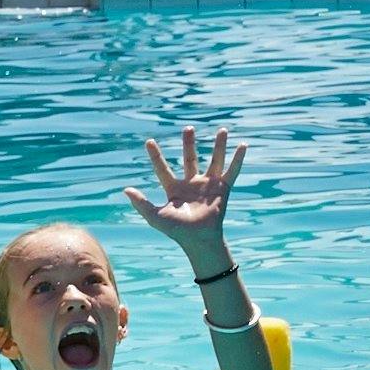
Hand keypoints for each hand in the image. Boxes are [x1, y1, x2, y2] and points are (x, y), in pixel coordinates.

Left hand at [126, 124, 246, 264]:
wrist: (198, 239)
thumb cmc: (177, 231)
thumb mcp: (155, 216)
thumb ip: (141, 203)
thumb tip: (125, 189)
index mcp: (175, 189)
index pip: (163, 168)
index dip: (155, 156)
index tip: (149, 141)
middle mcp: (192, 183)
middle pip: (190, 158)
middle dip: (189, 144)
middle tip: (188, 129)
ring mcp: (209, 185)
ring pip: (214, 160)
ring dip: (219, 146)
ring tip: (223, 130)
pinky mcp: (223, 189)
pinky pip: (232, 171)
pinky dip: (238, 159)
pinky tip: (243, 145)